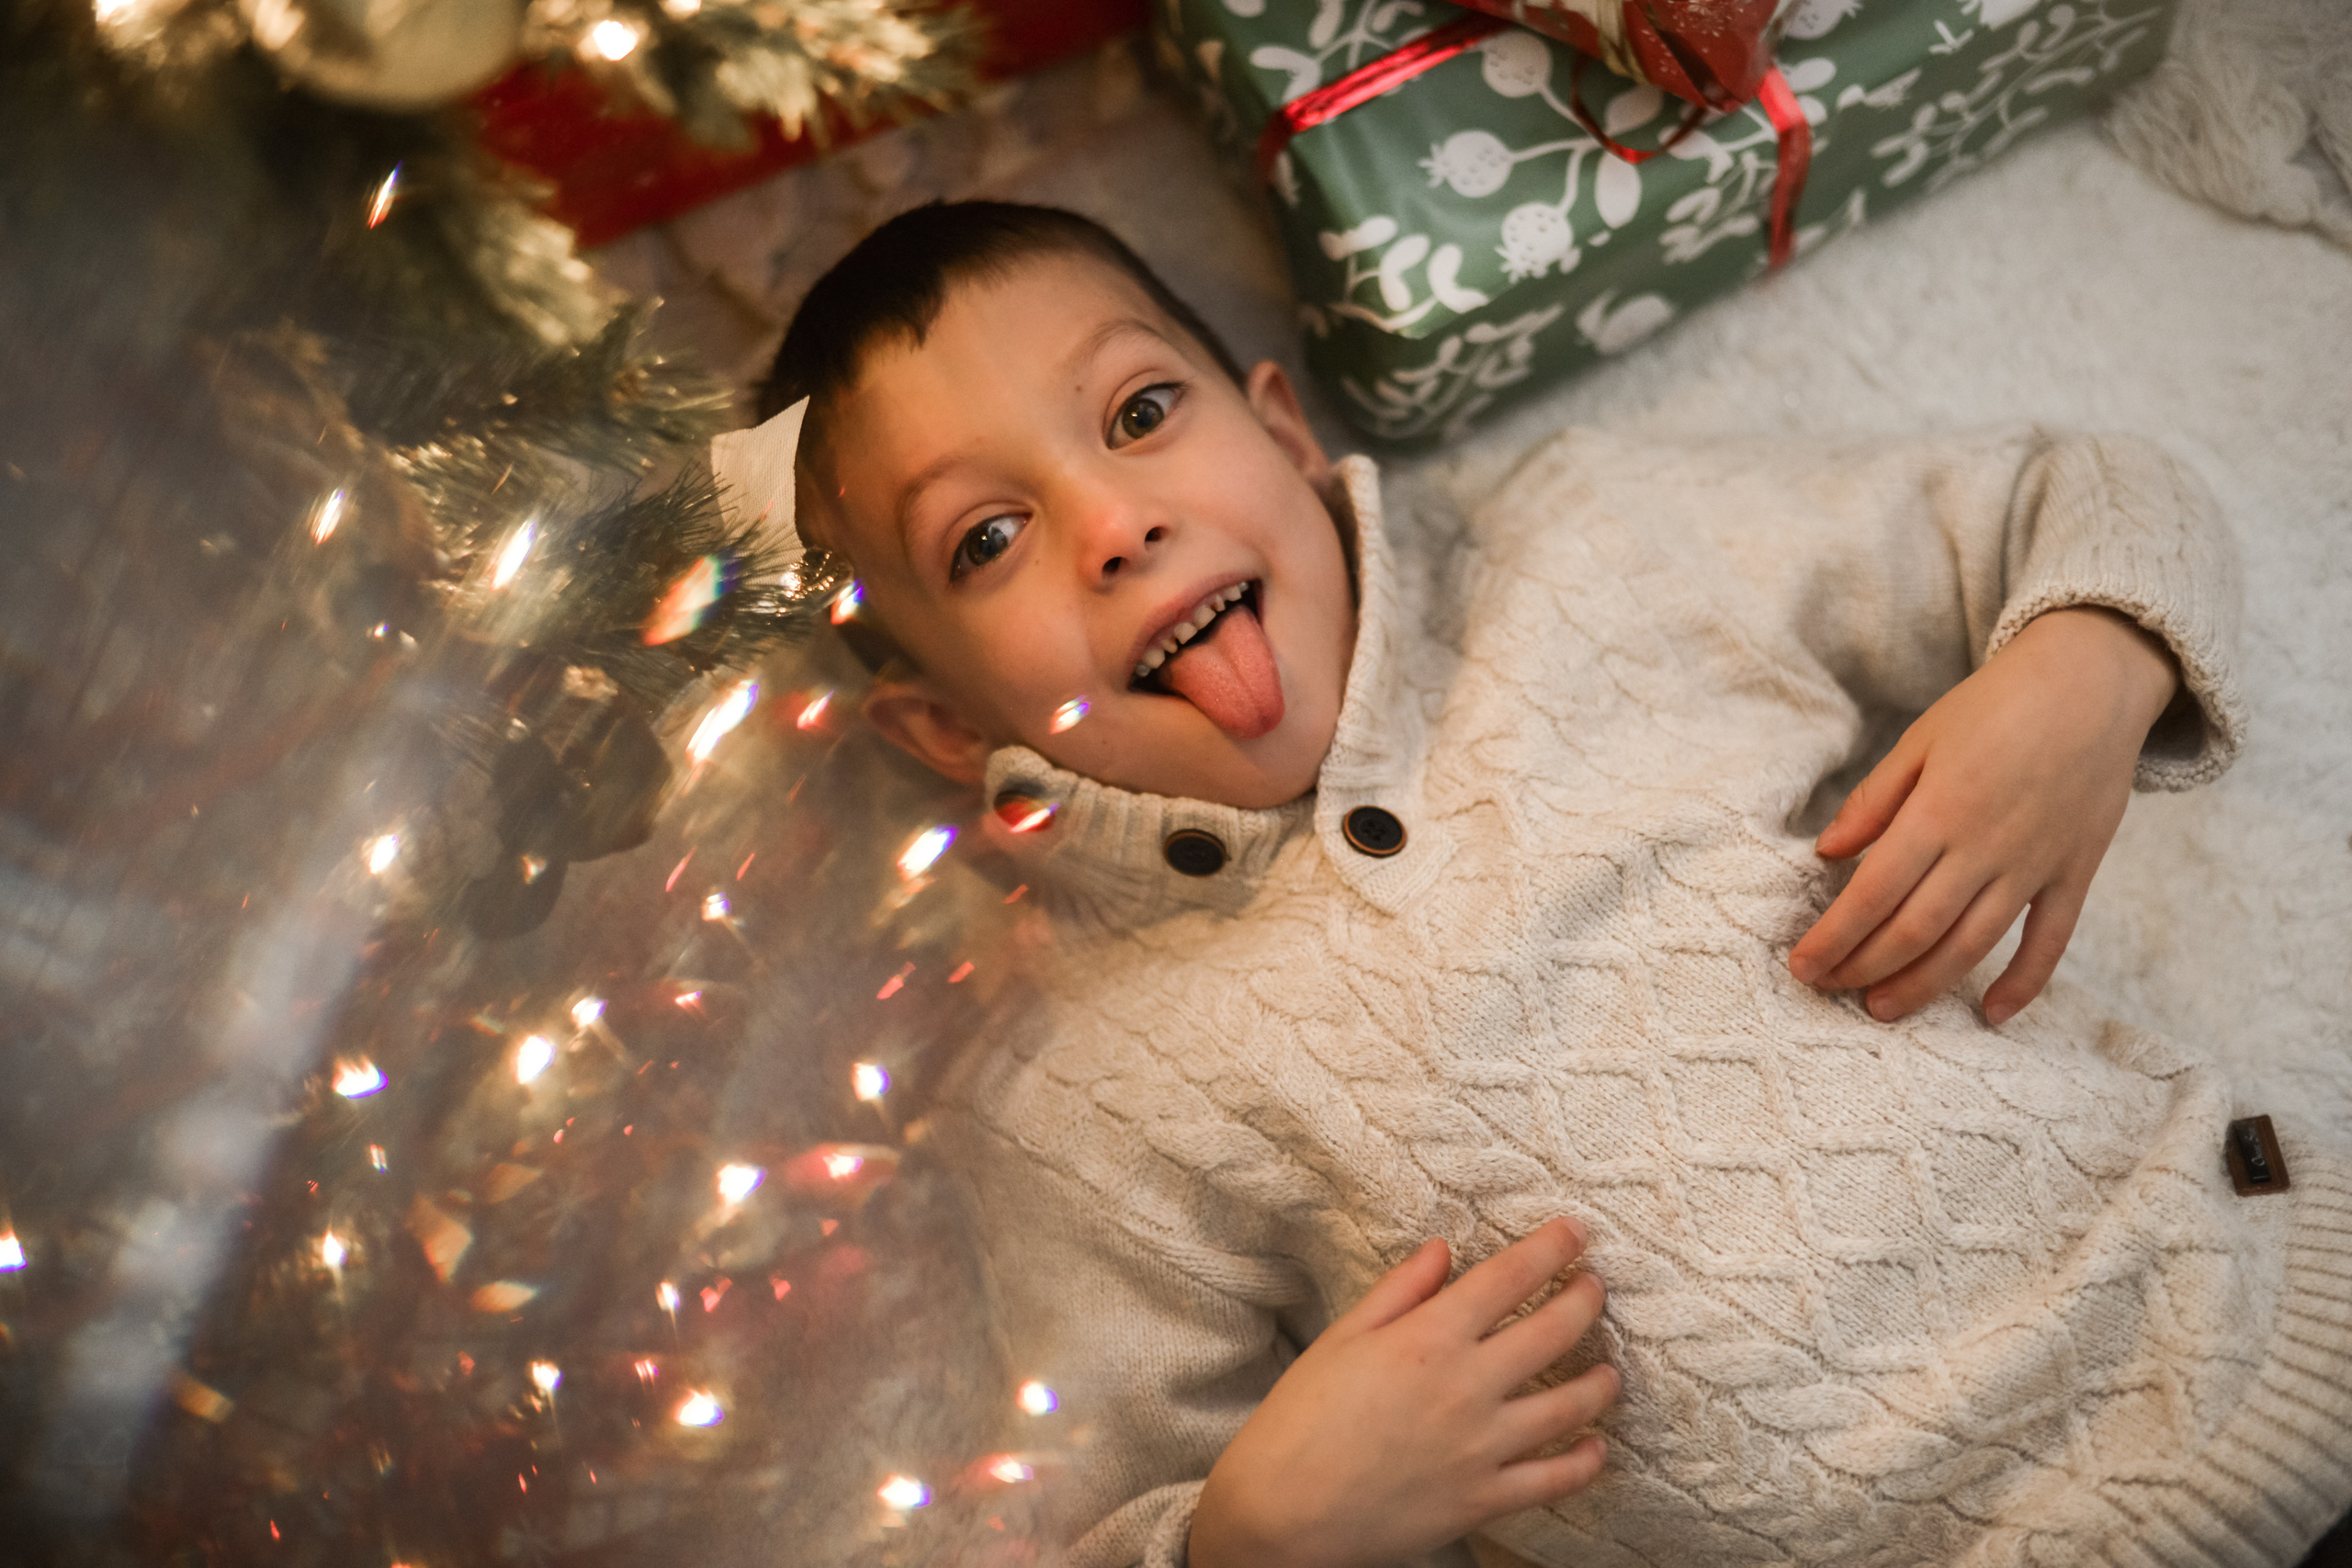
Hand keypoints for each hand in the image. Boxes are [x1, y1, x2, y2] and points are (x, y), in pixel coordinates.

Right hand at [1187, 1218, 1617, 1567]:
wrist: (1283, 1512)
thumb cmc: (1301, 1419)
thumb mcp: (1342, 1338)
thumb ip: (1399, 1290)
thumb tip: (1442, 1250)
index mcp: (1428, 1338)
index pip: (1508, 1278)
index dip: (1550, 1248)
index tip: (1574, 1233)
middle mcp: (1467, 1386)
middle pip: (1553, 1331)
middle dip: (1585, 1300)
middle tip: (1596, 1286)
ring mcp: (1482, 1446)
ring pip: (1569, 1405)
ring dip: (1599, 1383)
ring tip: (1609, 1371)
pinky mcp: (1484, 1499)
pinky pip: (1553, 1480)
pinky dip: (1583, 1463)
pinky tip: (1594, 1448)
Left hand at [1788, 607, 2178, 1024]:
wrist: (2091, 681)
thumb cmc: (1994, 705)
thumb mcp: (1921, 739)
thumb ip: (1873, 800)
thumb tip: (1826, 853)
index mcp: (1939, 811)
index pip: (1873, 892)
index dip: (1834, 937)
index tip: (1802, 966)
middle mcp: (1986, 846)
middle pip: (1917, 928)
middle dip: (1865, 966)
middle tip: (1828, 989)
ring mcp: (2035, 864)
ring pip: (1973, 944)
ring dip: (1925, 984)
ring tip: (1883, 1008)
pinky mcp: (2076, 871)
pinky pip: (2050, 941)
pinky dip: (2023, 983)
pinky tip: (1990, 1014)